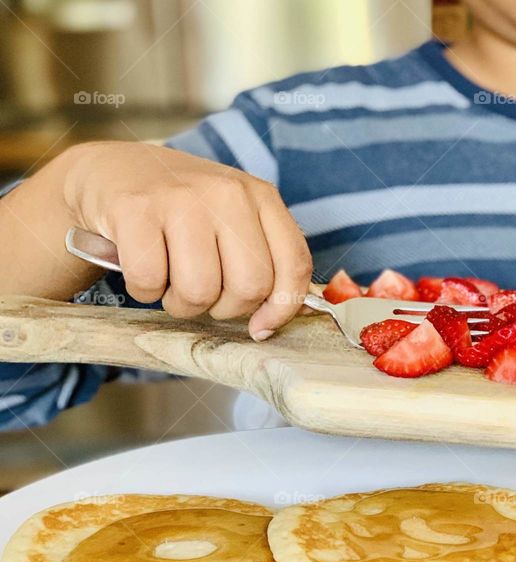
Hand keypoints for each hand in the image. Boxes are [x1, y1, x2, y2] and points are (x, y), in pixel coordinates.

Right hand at [63, 142, 311, 340]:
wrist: (109, 170)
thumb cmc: (181, 210)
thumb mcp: (234, 221)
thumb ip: (266, 259)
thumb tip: (297, 312)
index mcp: (261, 196)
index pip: (294, 264)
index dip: (282, 308)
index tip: (261, 328)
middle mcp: (227, 192)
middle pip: (249, 286)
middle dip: (224, 308)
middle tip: (203, 294)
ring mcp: (181, 198)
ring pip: (200, 291)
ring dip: (181, 304)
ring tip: (170, 281)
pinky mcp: (135, 209)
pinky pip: (150, 282)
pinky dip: (144, 291)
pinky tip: (141, 267)